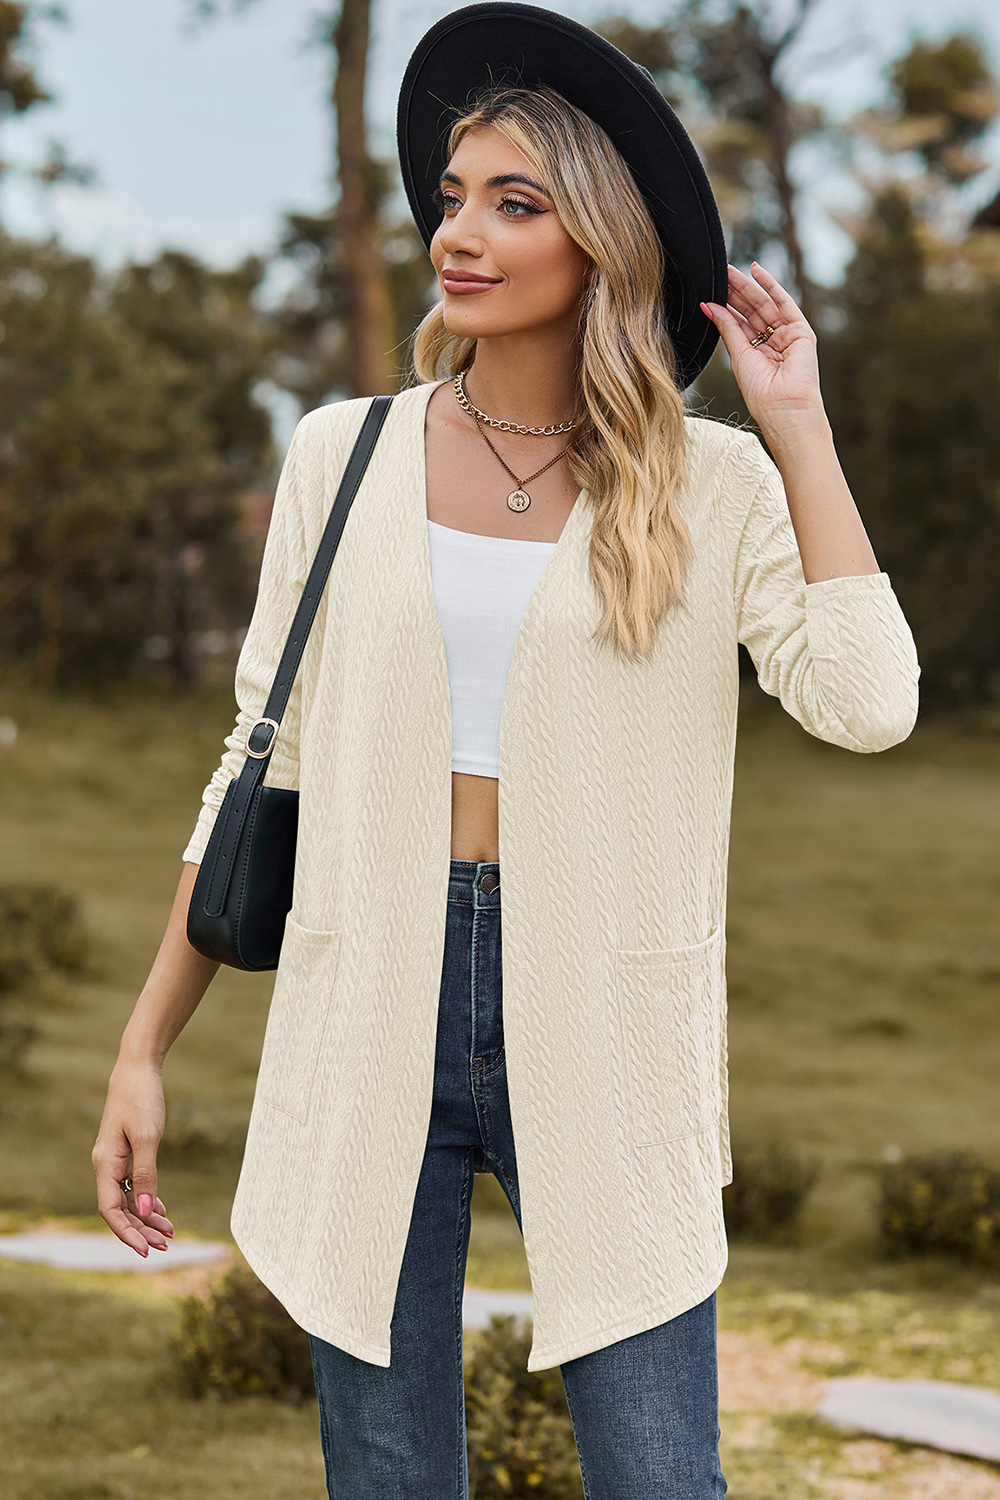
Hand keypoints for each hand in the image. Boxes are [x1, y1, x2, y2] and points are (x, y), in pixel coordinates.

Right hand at [92, 1058, 173, 1256]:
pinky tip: (162, 1210)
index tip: (146, 1250)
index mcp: (105, 1164)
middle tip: (165, 1245)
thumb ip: (147, 1175)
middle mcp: (106, 1165)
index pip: (111, 1210)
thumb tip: (146, 1211)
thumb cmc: (142, 1098)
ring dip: (147, 1216)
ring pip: (129, 1198)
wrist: (138, 1068)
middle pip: (120, 1209)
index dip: (127, 1233)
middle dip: (141, 1229)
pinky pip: (134, 1184)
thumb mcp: (148, 1137)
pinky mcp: (127, 1152)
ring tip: (170, 1232)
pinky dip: (148, 1198)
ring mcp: (116, 1160)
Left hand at [700, 262, 824, 438]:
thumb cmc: (760, 392)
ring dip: (748, 287)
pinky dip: (771, 286)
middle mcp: (773, 343)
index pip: (740, 323)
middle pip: (752, 311)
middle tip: (719, 273)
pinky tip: (756, 271)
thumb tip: (708, 306)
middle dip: (736, 292)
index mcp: (757, 353)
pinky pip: (784, 303)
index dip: (727, 306)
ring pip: (765, 305)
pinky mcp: (801, 331)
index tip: (712, 290)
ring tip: (729, 272)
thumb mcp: (738, 355)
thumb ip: (727, 327)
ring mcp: (788, 336)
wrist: (783, 408)